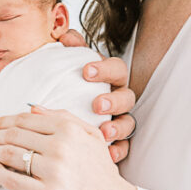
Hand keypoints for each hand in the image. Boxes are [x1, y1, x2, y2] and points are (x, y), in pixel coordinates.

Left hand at [0, 105, 137, 189]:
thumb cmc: (102, 172)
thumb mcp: (91, 137)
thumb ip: (63, 118)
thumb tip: (32, 108)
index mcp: (69, 130)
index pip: (24, 120)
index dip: (1, 121)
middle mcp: (60, 147)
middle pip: (12, 136)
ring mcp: (54, 171)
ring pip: (9, 155)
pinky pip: (12, 181)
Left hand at [60, 29, 136, 162]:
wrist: (62, 123)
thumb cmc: (68, 87)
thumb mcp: (67, 67)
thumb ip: (70, 49)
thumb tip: (65, 35)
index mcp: (108, 78)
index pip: (116, 68)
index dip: (104, 68)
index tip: (85, 71)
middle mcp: (117, 98)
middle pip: (127, 96)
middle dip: (114, 100)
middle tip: (97, 105)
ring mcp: (119, 120)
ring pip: (129, 123)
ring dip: (118, 127)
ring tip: (104, 132)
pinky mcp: (117, 140)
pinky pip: (124, 147)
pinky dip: (118, 151)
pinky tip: (108, 154)